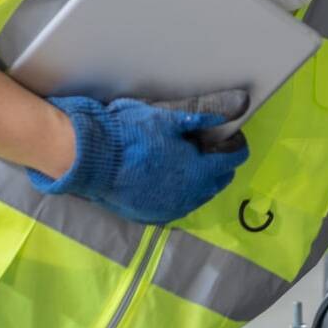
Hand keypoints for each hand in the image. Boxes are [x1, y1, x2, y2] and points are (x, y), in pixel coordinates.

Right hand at [27, 93, 248, 223]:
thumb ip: (201, 117)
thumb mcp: (168, 119)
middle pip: (219, 180)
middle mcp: (190, 194)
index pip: (232, 160)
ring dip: (202, 180)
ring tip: (189, 162)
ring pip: (200, 195)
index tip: (231, 137)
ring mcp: (171, 208)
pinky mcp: (152, 214)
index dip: (236, 146)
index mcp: (199, 170)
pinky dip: (181, 192)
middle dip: (220, 163)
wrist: (92, 160)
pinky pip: (178, 204)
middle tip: (209, 146)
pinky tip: (170, 179)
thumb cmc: (131, 135)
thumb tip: (228, 113)